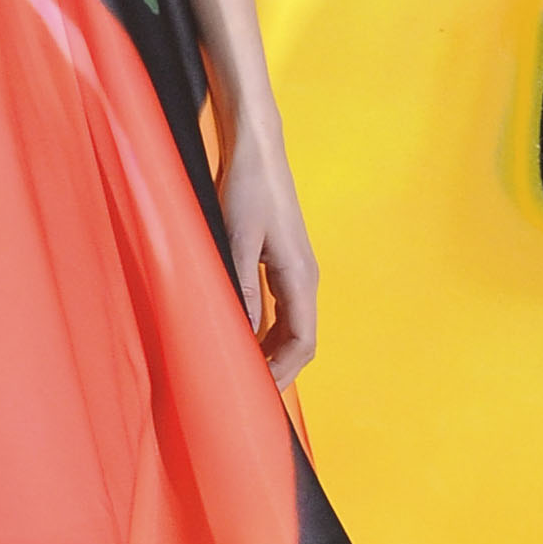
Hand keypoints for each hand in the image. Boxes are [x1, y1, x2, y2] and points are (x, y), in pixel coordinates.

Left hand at [217, 112, 317, 384]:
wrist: (256, 149)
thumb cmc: (247, 188)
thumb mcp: (237, 239)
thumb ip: (242, 286)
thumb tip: (243, 330)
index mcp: (299, 277)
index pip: (302, 342)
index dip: (283, 372)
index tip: (259, 394)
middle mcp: (305, 277)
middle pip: (300, 340)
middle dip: (278, 368)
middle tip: (246, 390)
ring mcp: (296, 270)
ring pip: (291, 326)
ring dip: (272, 350)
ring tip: (242, 368)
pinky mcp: (283, 261)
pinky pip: (282, 308)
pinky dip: (267, 329)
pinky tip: (243, 335)